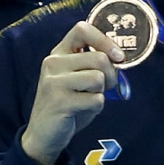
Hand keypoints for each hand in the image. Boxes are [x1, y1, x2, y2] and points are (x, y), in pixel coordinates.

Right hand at [18, 21, 122, 164]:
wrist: (44, 134)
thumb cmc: (67, 104)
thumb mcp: (78, 78)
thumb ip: (94, 64)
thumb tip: (119, 57)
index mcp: (58, 53)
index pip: (82, 29)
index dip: (104, 40)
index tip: (117, 56)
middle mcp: (53, 62)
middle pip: (99, 58)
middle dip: (110, 75)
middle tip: (102, 88)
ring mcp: (54, 82)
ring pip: (98, 78)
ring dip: (101, 92)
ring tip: (87, 99)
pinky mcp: (60, 101)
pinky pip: (96, 99)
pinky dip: (96, 107)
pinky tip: (81, 111)